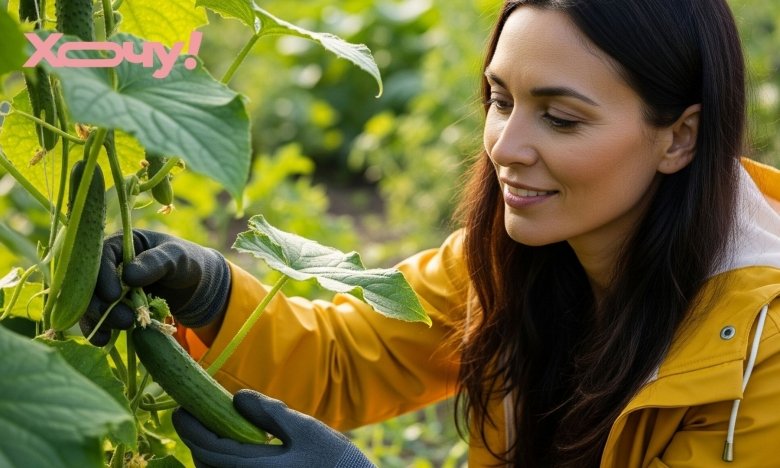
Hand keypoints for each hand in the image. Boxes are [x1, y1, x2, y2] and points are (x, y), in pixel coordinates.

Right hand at [80, 229, 230, 344]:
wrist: (196, 287)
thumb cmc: (187, 263)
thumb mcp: (177, 257)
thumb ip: (156, 262)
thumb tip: (128, 276)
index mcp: (122, 244)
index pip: (101, 255)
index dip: (102, 276)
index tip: (113, 296)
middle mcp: (108, 264)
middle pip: (90, 282)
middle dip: (100, 303)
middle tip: (124, 319)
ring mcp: (108, 286)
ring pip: (90, 302)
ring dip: (100, 318)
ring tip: (124, 327)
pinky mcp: (112, 306)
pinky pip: (97, 318)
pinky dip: (98, 329)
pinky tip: (103, 340)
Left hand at [172, 390, 374, 467]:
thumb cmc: (335, 461)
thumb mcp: (306, 429)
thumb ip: (269, 414)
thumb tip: (236, 397)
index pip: (208, 447)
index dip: (189, 427)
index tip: (180, 407)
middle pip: (206, 464)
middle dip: (196, 438)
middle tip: (194, 414)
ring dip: (208, 453)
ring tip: (215, 430)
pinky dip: (223, 463)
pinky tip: (235, 450)